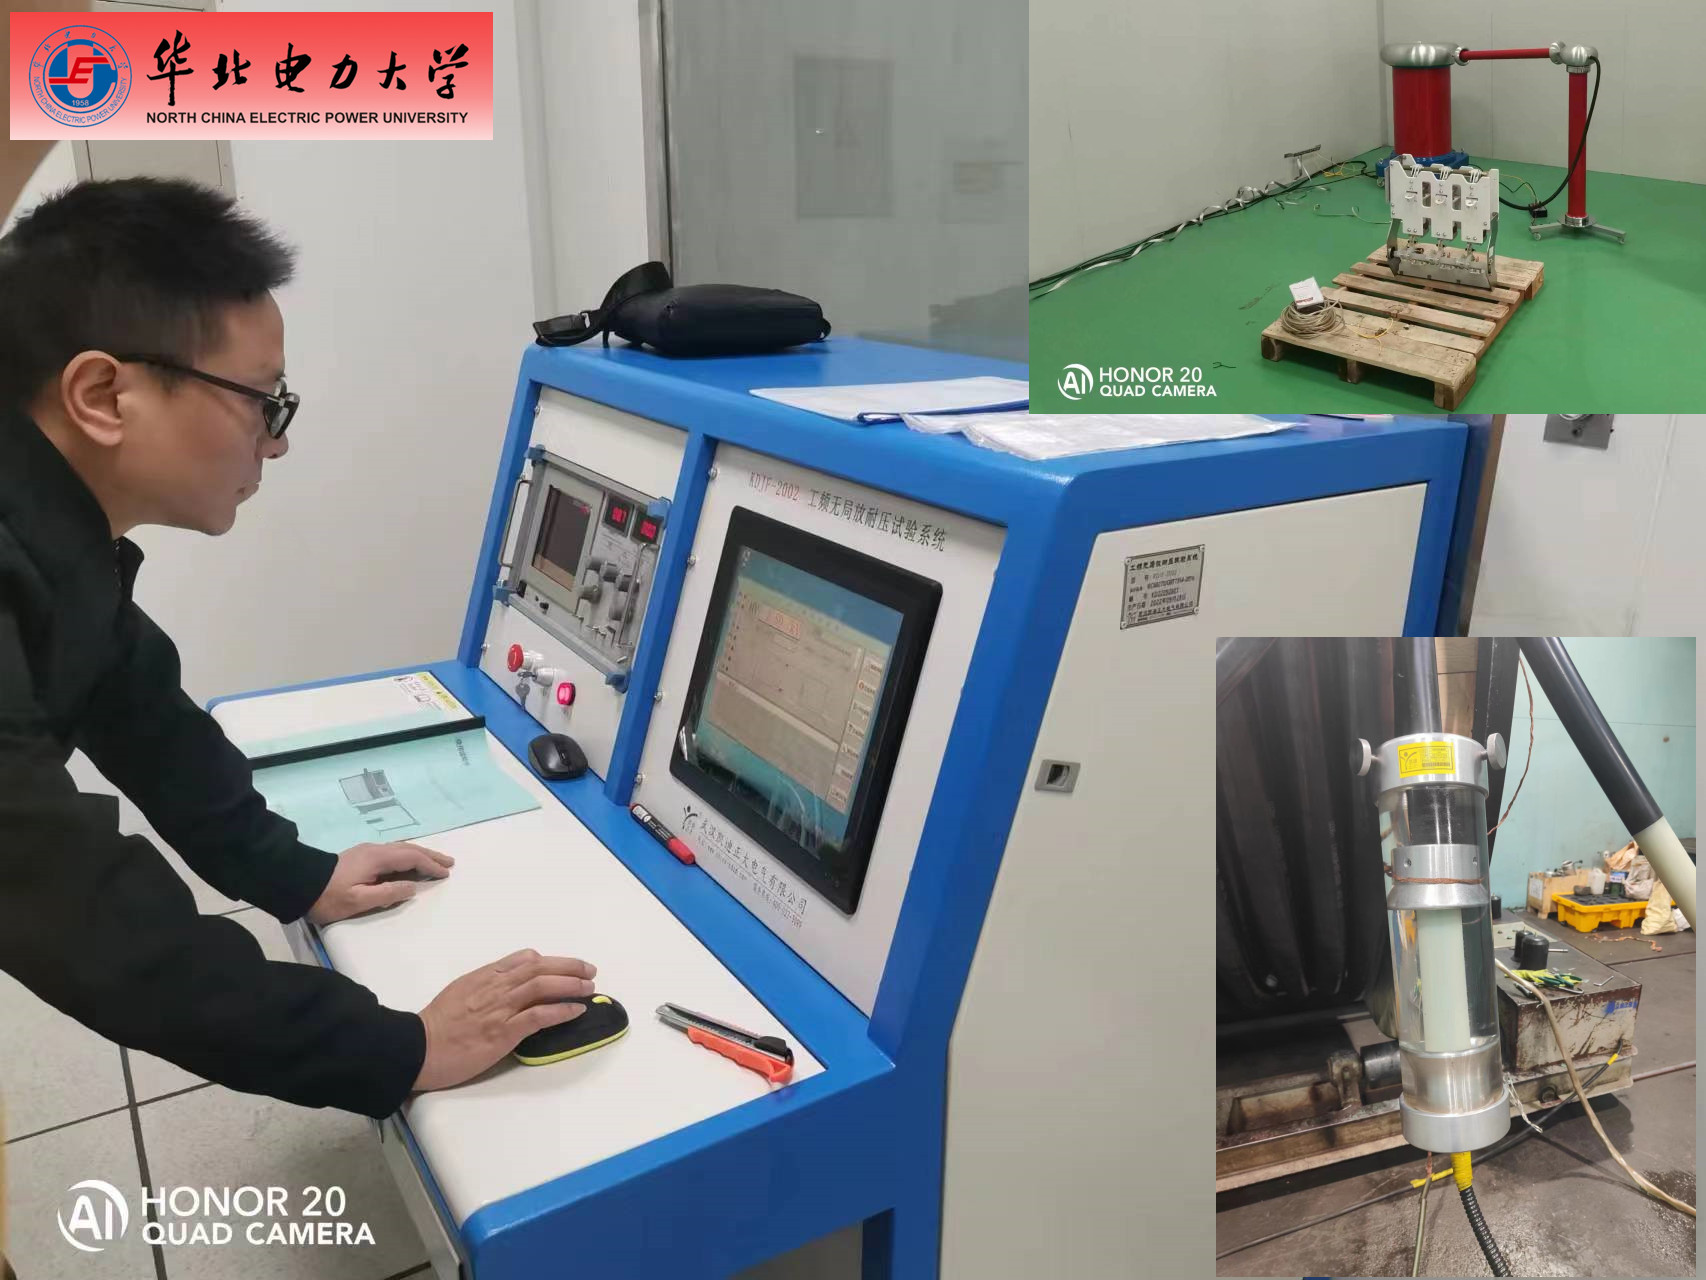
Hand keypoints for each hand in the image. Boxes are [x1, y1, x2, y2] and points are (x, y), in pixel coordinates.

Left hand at [306, 841, 453, 924]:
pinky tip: (409, 862)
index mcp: (377, 858)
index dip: (430, 865)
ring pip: (400, 849)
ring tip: (435, 861)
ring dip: (420, 854)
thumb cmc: (329, 897)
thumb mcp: (359, 901)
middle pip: (409, 849)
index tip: (446, 873)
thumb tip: (413, 887)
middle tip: (449, 862)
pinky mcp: (361, 856)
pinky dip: (408, 856)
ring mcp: (367, 851)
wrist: (298, 884)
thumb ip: (388, 894)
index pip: (411, 858)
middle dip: (430, 855)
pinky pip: (393, 852)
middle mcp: (375, 850)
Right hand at [412, 949, 597, 1091]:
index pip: (522, 959)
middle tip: (589, 970)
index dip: (548, 960)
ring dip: (570, 984)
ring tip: (590, 987)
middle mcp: (495, 988)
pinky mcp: (503, 1033)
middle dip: (568, 966)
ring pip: (542, 986)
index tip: (564, 965)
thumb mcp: (459, 992)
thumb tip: (507, 982)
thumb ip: (484, 985)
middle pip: (539, 968)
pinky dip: (560, 1010)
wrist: (417, 1048)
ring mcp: (500, 1009)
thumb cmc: (435, 1026)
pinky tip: (575, 1010)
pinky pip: (538, 1016)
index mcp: (484, 977)